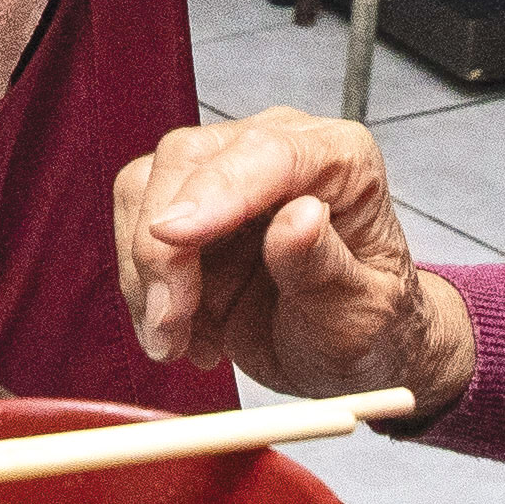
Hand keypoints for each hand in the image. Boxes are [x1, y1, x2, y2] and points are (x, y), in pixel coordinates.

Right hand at [115, 109, 473, 409]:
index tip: (174, 237)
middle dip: (163, 247)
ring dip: (145, 273)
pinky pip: (134, 230)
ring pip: (145, 189)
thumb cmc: (370, 329)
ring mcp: (226, 175)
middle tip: (170, 326)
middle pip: (187, 162)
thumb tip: (300, 217)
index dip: (216, 191)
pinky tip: (185, 334)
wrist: (346, 354)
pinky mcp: (188, 210)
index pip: (268, 153)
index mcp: (341, 159)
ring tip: (178, 341)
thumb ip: (326, 269)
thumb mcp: (361, 316)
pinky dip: (144, 289)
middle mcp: (278, 149)